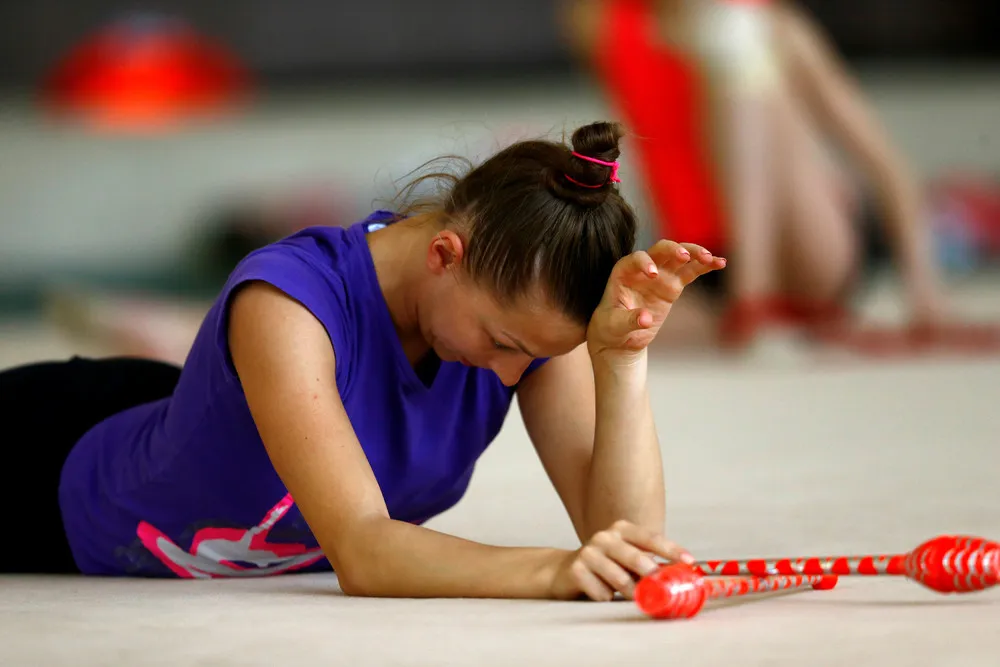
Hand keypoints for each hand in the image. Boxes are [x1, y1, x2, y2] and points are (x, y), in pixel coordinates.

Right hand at [549, 520, 693, 601]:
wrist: (564, 571)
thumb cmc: (606, 566)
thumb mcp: (627, 559)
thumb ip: (649, 564)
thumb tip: (680, 577)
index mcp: (622, 529)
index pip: (650, 538)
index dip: (671, 550)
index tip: (689, 561)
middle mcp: (605, 537)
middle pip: (635, 557)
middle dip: (651, 573)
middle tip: (662, 586)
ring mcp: (589, 552)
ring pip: (619, 578)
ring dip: (630, 592)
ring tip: (632, 596)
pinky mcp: (576, 570)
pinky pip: (601, 593)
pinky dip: (606, 598)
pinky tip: (600, 592)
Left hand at [587, 240, 725, 357]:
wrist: (620, 337)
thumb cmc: (610, 329)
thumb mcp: (614, 327)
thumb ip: (628, 321)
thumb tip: (646, 319)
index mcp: (623, 273)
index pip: (635, 259)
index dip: (644, 262)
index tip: (653, 275)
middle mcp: (642, 269)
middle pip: (660, 250)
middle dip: (673, 250)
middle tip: (685, 257)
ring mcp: (660, 275)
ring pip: (679, 257)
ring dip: (694, 253)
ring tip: (710, 258)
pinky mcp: (673, 286)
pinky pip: (691, 272)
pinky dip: (705, 266)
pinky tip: (721, 263)